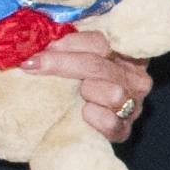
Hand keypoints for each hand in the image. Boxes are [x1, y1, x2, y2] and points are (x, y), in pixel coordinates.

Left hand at [25, 33, 152, 140]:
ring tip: (76, 95)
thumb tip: (38, 39)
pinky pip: (111, 122)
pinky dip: (95, 117)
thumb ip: (65, 47)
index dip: (68, 43)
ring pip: (112, 93)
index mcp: (124, 54)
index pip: (99, 42)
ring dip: (88, 92)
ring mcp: (133, 105)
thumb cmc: (76, 85)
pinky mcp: (123, 130)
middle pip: (98, 66)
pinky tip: (84, 114)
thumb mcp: (75, 60)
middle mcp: (135, 78)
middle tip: (33, 65)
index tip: (43, 47)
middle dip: (63, 64)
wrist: (78, 126)